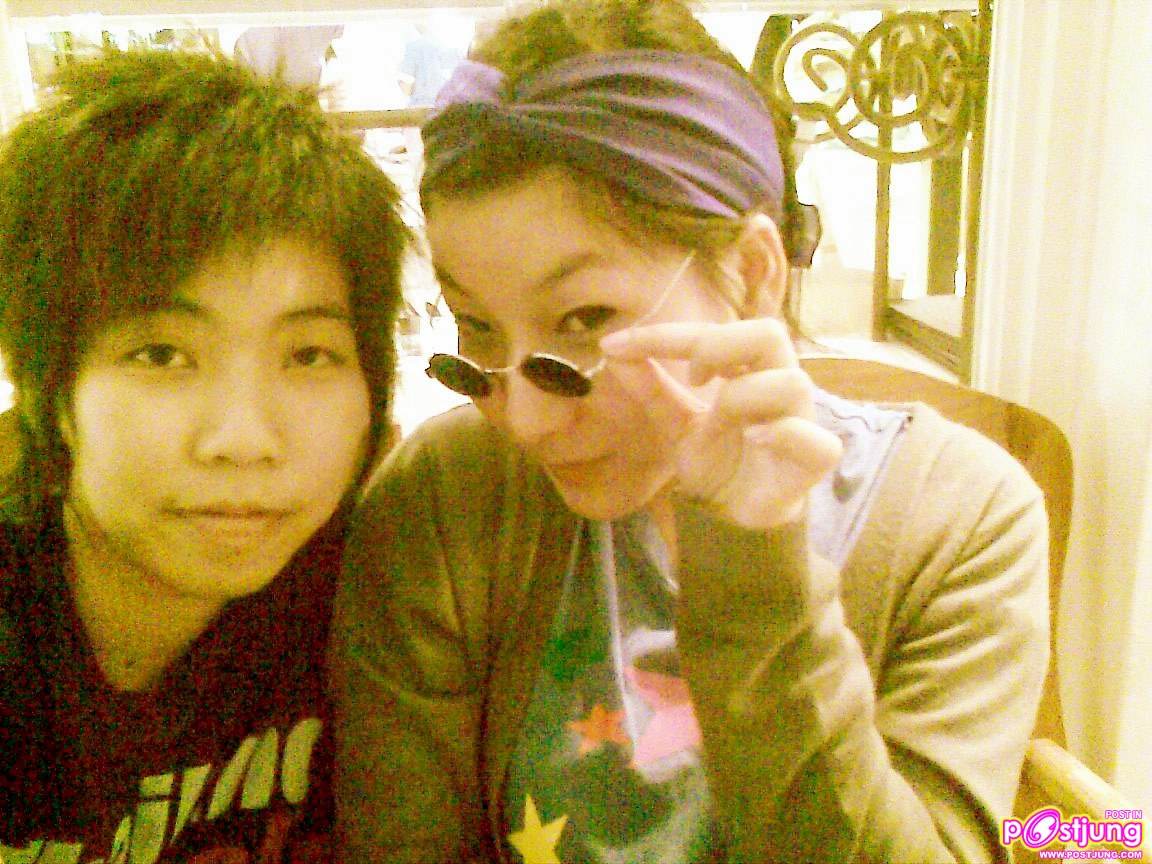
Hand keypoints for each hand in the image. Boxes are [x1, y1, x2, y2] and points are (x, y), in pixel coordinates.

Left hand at [600, 317, 841, 529]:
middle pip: (769, 334)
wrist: (736, 519)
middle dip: (720, 345)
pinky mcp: (814, 460)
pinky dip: (784, 435)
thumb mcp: (676, 423)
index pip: (718, 333)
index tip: (621, 345)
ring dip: (745, 394)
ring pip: (791, 383)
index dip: (669, 335)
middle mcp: (779, 386)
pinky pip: (816, 440)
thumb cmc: (717, 462)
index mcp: (750, 370)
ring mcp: (801, 421)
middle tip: (692, 375)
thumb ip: (651, 388)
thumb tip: (612, 349)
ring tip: (721, 418)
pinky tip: (755, 440)